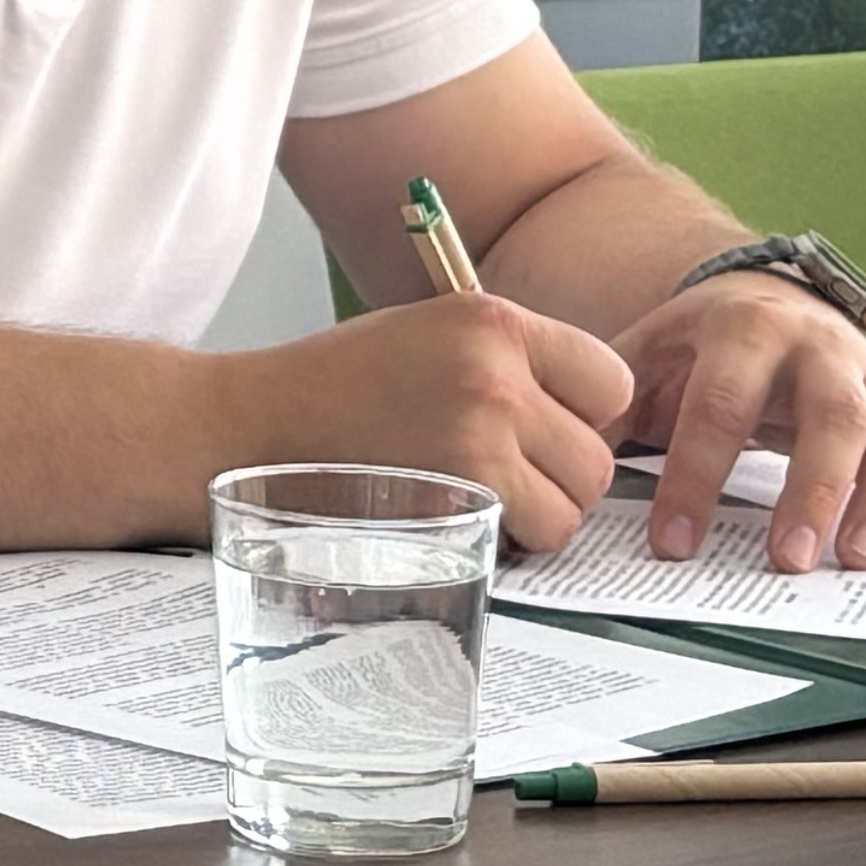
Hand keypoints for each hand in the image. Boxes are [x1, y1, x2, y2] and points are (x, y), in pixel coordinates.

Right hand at [244, 295, 635, 551]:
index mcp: (493, 321)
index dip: (583, 417)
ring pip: (573, 507)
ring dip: (536, 517)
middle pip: (598, 456)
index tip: (544, 431)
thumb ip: (509, 363)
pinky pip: (531, 538)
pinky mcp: (460, 500)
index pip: (612, 382)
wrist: (254, 423)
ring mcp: (481, 440)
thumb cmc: (337, 385)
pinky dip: (506, 544)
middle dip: (559, 478)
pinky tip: (458, 521)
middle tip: (504, 476)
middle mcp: (498, 375)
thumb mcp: (430, 334)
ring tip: (477, 500)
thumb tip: (584, 413)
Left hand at [611, 278, 865, 570]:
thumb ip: (605, 406)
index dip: (694, 475)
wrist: (756, 296)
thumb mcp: (643, 357)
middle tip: (787, 561)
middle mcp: (816, 346)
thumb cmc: (695, 347)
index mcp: (741, 328)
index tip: (673, 543)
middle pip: (828, 414)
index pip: (719, 405)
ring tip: (858, 561)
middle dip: (810, 489)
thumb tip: (557, 465)